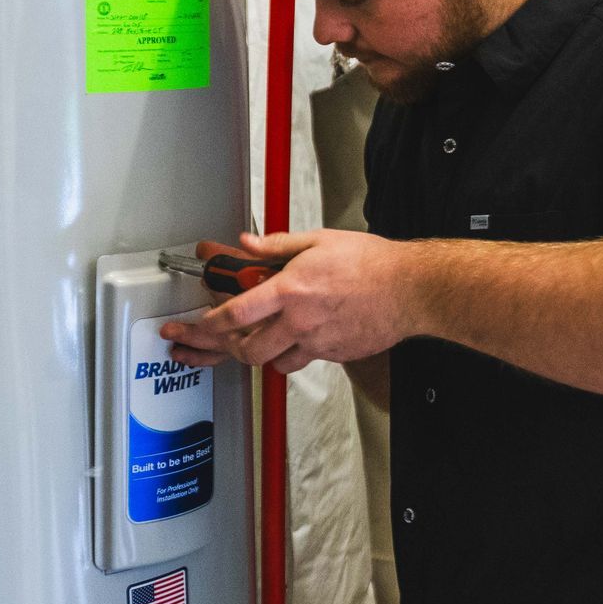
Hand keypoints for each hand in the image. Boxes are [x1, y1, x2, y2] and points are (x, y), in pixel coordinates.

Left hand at [160, 229, 417, 373]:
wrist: (410, 289)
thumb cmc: (371, 263)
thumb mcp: (317, 241)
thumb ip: (275, 246)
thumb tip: (246, 244)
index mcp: (290, 290)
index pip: (235, 315)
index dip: (207, 324)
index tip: (192, 326)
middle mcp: (299, 321)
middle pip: (246, 349)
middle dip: (221, 349)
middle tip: (206, 344)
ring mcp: (316, 342)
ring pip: (272, 362)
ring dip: (257, 354)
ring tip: (247, 343)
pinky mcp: (333, 354)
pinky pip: (301, 361)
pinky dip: (290, 354)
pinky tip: (290, 341)